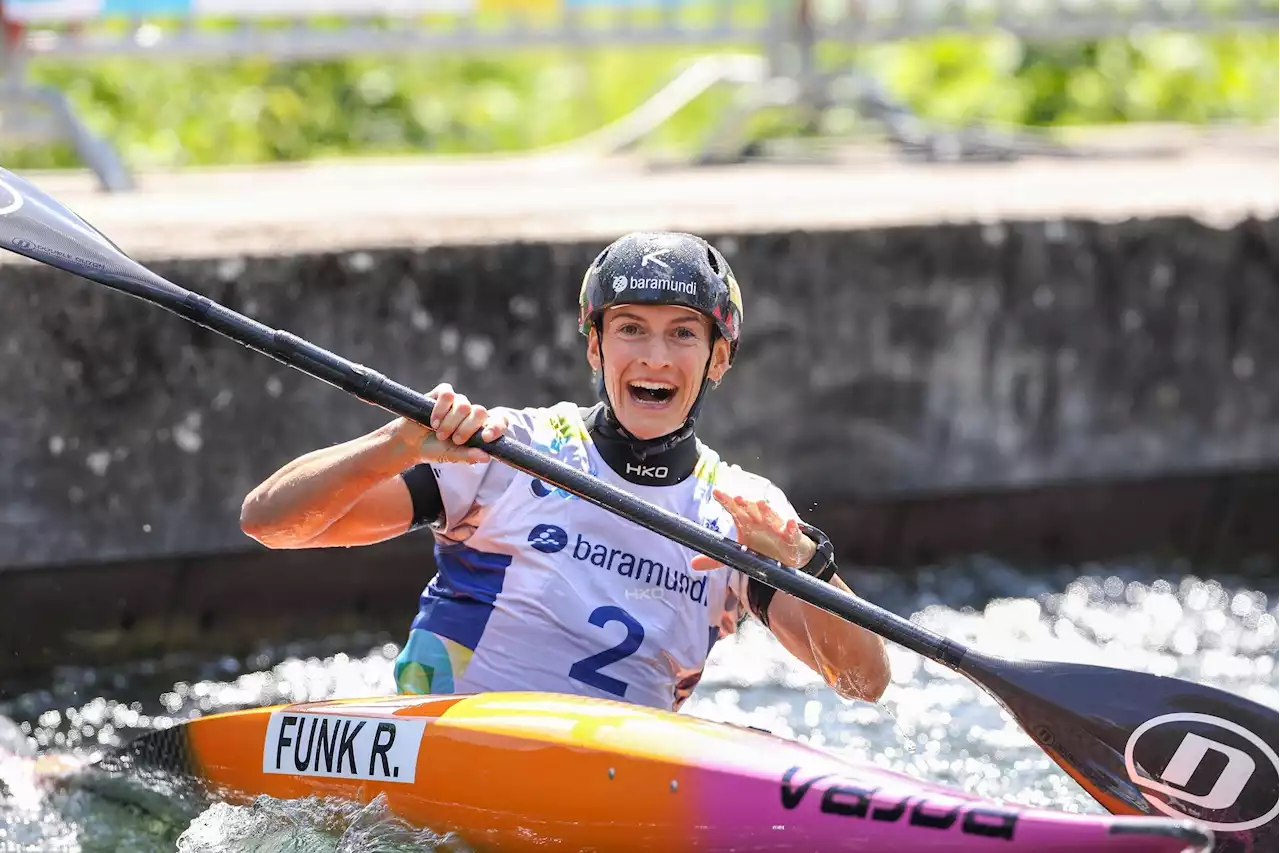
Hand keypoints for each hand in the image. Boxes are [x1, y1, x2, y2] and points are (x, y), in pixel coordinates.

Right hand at [391, 383, 507, 464]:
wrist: (410, 443)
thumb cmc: (435, 450)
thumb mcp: (451, 456)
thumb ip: (468, 456)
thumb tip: (486, 457)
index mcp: (479, 428)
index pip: (499, 421)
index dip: (496, 427)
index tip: (485, 438)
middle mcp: (471, 413)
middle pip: (480, 412)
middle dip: (467, 428)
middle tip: (455, 440)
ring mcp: (458, 402)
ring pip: (463, 405)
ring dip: (450, 423)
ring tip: (439, 434)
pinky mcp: (442, 394)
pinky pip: (448, 395)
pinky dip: (440, 410)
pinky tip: (433, 422)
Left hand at [691, 488, 815, 570]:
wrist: (787, 554)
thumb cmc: (761, 547)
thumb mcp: (738, 554)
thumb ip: (716, 558)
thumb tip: (693, 564)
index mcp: (746, 523)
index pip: (734, 509)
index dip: (726, 501)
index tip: (716, 493)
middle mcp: (760, 521)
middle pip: (752, 510)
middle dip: (745, 504)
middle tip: (737, 498)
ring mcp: (776, 528)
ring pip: (771, 517)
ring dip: (767, 511)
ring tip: (760, 504)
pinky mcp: (791, 537)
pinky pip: (792, 532)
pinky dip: (792, 528)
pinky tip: (790, 522)